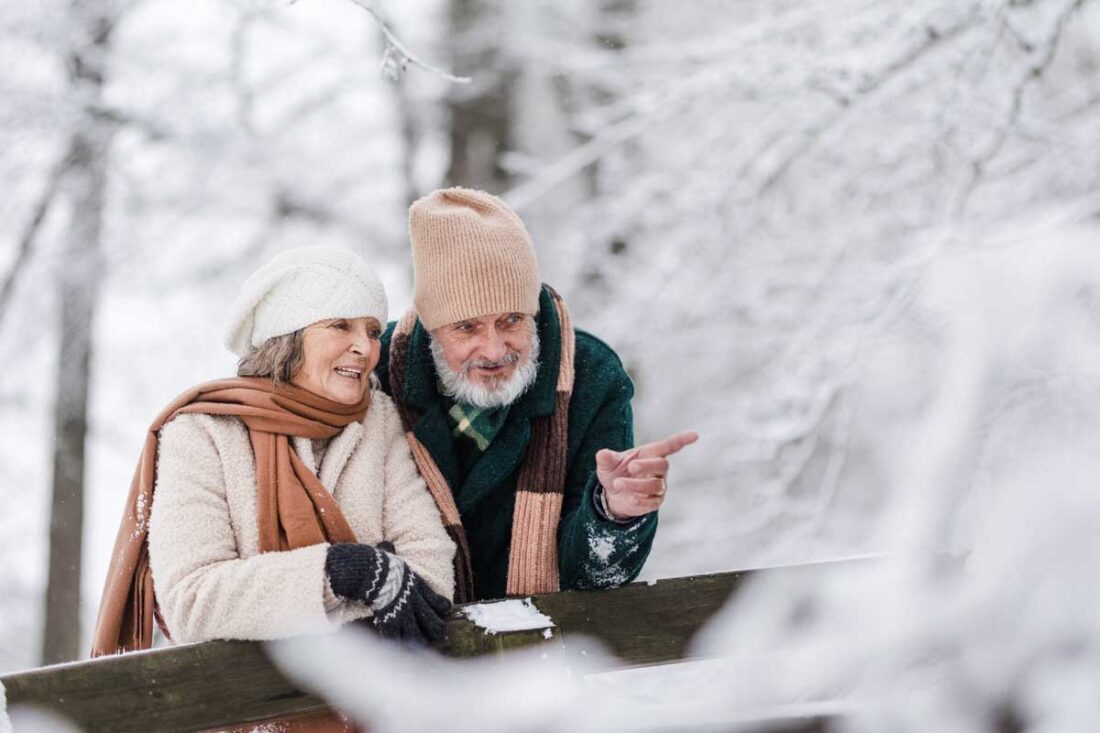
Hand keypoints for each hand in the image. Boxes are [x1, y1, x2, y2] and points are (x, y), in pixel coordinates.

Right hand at [326, 543, 451, 645]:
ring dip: (418, 640)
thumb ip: (390, 553)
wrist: (369, 571)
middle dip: (435, 629)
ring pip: (418, 633)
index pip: (437, 601)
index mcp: (416, 585)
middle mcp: (413, 600)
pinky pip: (396, 636)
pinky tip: (395, 646)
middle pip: (433, 621)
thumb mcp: (389, 555)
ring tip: (419, 647)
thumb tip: (385, 544)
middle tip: (436, 635)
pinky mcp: (390, 619)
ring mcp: (403, 612)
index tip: (443, 611)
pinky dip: (396, 641)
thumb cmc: (377, 561)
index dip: (441, 608)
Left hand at [595, 431, 697, 519]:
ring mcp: (658, 486)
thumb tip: (602, 454)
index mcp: (649, 454)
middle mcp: (658, 470)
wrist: (612, 494)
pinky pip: (652, 502)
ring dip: (635, 484)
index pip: (669, 446)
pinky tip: (629, 498)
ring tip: (617, 484)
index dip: (682, 440)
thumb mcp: (607, 464)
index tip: (695, 435)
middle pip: (662, 464)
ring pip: (654, 485)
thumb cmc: (615, 472)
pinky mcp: (654, 502)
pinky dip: (639, 500)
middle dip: (648, 465)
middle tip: (631, 467)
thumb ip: (606, 458)